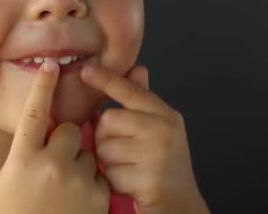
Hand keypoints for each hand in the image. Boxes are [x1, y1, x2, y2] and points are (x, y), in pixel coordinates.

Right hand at [0, 61, 109, 213]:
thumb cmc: (18, 212)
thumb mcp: (9, 180)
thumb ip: (24, 152)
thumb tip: (39, 128)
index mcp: (22, 159)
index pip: (32, 114)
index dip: (42, 87)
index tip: (51, 65)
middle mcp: (48, 165)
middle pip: (68, 130)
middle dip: (66, 140)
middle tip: (55, 164)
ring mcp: (74, 180)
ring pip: (86, 151)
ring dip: (79, 163)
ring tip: (65, 190)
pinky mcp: (96, 194)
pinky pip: (98, 173)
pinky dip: (91, 183)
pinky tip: (78, 201)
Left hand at [81, 64, 209, 213]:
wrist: (182, 205)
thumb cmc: (164, 166)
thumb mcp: (158, 129)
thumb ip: (143, 101)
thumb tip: (137, 68)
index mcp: (165, 115)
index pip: (130, 90)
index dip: (106, 79)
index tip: (85, 71)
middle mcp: (164, 130)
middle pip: (108, 120)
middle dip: (106, 138)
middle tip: (125, 153)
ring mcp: (157, 154)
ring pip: (104, 147)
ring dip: (109, 162)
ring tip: (129, 169)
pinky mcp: (149, 179)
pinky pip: (109, 173)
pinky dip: (114, 181)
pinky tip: (131, 184)